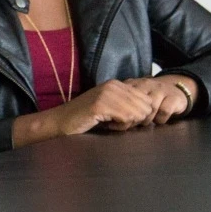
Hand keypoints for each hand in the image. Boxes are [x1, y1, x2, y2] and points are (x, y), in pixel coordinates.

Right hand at [17, 80, 159, 143]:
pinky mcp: (101, 105)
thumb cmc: (85, 119)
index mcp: (117, 84)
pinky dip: (119, 127)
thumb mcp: (110, 107)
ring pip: (138, 113)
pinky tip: (105, 126)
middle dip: (135, 120)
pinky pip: (127, 119)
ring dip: (126, 125)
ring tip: (110, 124)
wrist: (59, 123)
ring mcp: (107, 93)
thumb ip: (128, 104)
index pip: (148, 100)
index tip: (122, 120)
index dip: (139, 115)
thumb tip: (151, 110)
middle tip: (116, 124)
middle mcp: (114, 85)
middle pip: (146, 107)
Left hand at [121, 74, 198, 125]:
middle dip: (131, 118)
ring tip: (144, 123)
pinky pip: (164, 111)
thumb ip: (121, 103)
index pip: (121, 98)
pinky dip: (160, 119)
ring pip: (149, 108)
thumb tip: (106, 120)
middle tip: (131, 125)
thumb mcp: (134, 96)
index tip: (115, 121)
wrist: (177, 88)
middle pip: (135, 104)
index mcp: (133, 83)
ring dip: (145, 120)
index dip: (118, 113)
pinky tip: (158, 121)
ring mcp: (161, 90)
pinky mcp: (174, 97)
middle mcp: (146, 84)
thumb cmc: (150, 97)